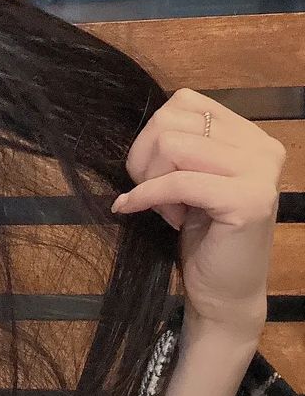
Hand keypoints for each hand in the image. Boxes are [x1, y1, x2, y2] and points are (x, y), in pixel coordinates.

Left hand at [111, 87, 284, 338]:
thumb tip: (145, 126)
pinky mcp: (247, 200)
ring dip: (151, 180)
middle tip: (153, 194)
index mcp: (250, 136)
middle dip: (145, 158)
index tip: (157, 175)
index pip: (184, 102)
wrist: (224, 293)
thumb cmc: (203, 237)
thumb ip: (180, 144)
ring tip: (166, 209)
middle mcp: (263, 147)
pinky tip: (132, 209)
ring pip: (171, 144)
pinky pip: (176, 181)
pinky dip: (145, 196)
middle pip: (171, 120)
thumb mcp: (190, 178)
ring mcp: (260, 172)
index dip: (152, 136)